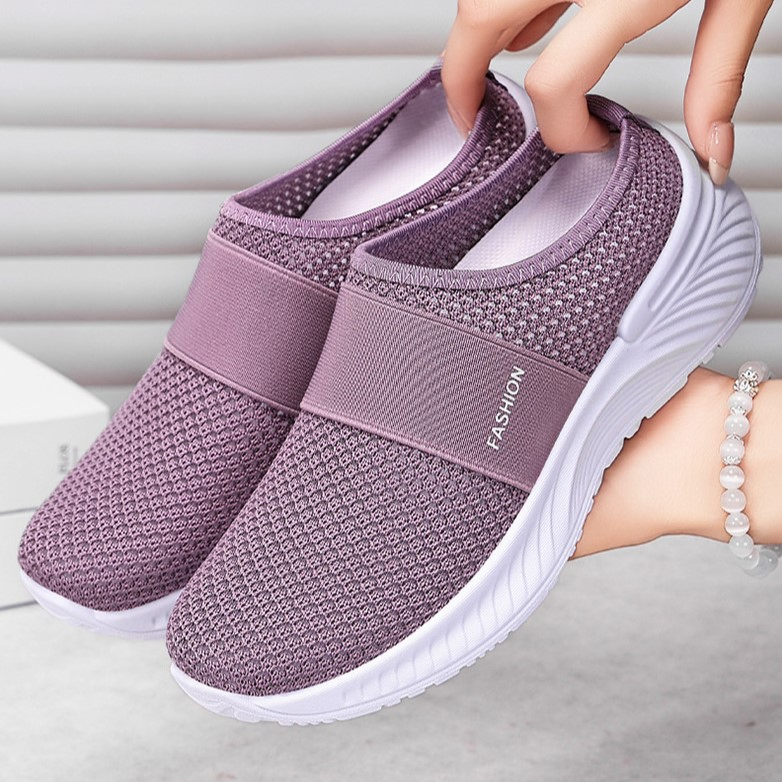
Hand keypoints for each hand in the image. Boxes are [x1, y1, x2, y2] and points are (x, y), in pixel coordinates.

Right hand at [441, 0, 773, 183]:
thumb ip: (718, 72)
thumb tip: (712, 150)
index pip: (555, 84)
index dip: (562, 130)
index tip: (586, 137)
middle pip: (479, 23)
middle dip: (462, 80)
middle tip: (471, 115)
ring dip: (479, 31)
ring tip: (497, 60)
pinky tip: (533, 9)